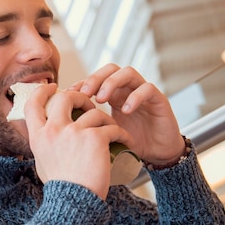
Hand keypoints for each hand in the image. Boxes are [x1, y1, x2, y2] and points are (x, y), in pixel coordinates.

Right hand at [24, 83, 133, 198]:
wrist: (74, 204)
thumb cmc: (61, 189)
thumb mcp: (43, 164)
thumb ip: (44, 146)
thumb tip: (43, 136)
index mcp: (38, 136)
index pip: (34, 104)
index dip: (42, 91)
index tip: (53, 87)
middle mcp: (54, 130)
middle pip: (65, 97)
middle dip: (79, 96)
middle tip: (89, 103)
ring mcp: (74, 132)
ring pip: (94, 112)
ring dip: (106, 120)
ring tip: (112, 131)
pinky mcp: (95, 138)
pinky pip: (112, 128)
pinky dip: (122, 134)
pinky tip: (127, 143)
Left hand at [69, 64, 184, 165]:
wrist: (158, 155)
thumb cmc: (131, 144)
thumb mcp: (107, 134)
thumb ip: (91, 125)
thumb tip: (64, 125)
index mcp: (115, 95)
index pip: (98, 78)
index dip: (83, 82)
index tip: (70, 93)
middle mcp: (129, 89)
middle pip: (111, 69)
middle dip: (96, 78)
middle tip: (85, 93)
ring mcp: (144, 92)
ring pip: (128, 73)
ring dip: (112, 83)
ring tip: (101, 99)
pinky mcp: (159, 100)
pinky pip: (147, 88)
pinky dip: (135, 97)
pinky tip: (125, 110)